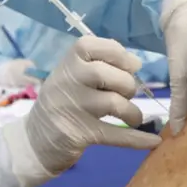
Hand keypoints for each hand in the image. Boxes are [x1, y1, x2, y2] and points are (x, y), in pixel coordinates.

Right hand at [0, 36, 161, 186]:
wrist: (33, 141)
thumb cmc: (62, 102)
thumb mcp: (72, 76)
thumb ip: (99, 64)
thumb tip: (136, 63)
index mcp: (67, 62)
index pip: (95, 45)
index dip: (119, 54)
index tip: (129, 66)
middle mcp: (68, 81)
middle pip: (109, 75)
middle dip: (128, 85)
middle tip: (127, 95)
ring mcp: (73, 108)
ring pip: (115, 103)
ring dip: (132, 112)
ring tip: (132, 117)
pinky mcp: (80, 134)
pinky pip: (116, 135)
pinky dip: (138, 139)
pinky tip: (153, 141)